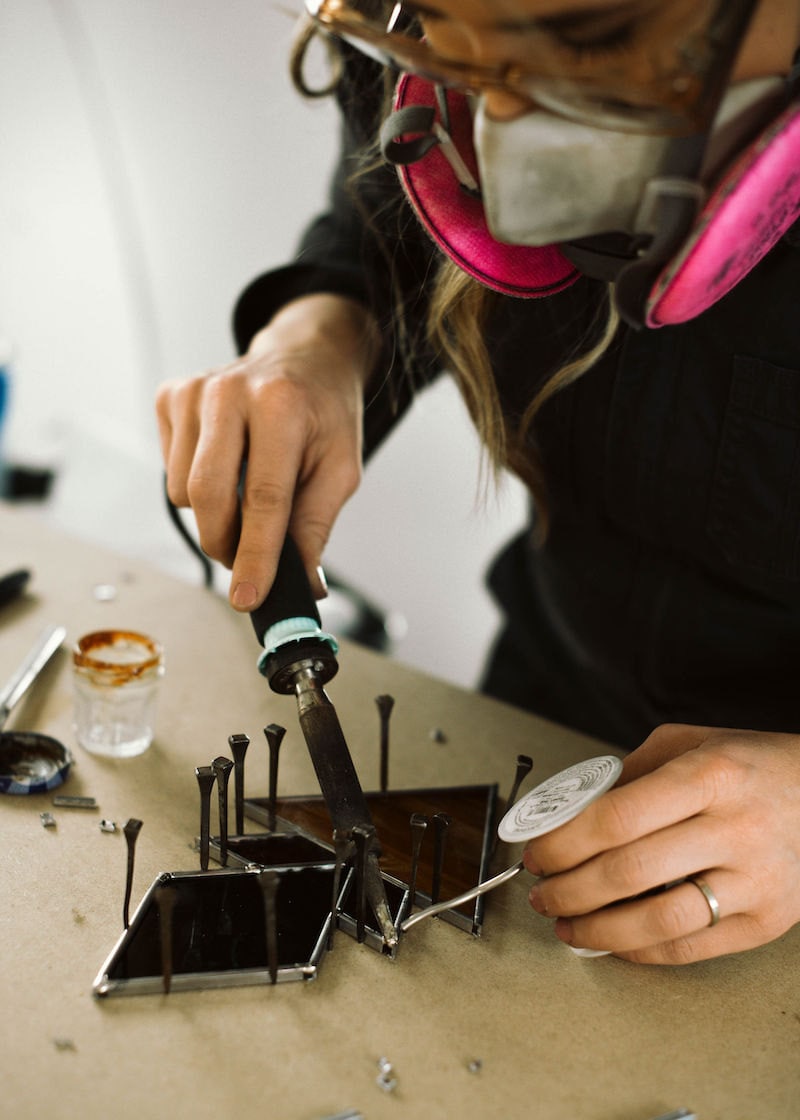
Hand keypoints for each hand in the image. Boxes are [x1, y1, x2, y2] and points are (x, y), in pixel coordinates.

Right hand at [156, 294, 378, 609]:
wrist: (305, 357)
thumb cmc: (324, 412)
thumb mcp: (340, 467)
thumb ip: (317, 526)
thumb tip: (303, 585)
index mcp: (281, 404)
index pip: (264, 497)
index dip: (255, 556)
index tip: (249, 597)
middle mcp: (229, 391)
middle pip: (208, 497)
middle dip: (226, 545)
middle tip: (247, 562)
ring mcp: (193, 390)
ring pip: (183, 492)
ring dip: (214, 514)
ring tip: (248, 490)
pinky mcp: (170, 396)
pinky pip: (170, 471)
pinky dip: (196, 485)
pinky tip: (227, 462)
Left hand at [523, 724, 799, 963]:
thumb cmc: (754, 766)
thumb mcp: (692, 743)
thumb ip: (633, 772)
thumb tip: (574, 811)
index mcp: (710, 775)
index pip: (619, 816)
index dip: (565, 841)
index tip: (536, 852)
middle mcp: (734, 828)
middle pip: (629, 871)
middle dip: (569, 889)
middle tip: (542, 892)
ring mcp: (755, 880)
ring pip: (658, 921)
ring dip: (598, 930)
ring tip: (567, 924)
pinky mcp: (766, 921)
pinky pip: (691, 948)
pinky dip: (641, 951)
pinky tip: (614, 942)